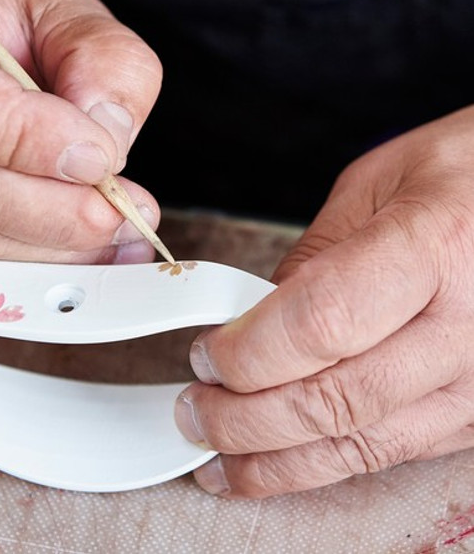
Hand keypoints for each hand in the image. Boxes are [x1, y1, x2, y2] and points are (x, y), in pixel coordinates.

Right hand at [0, 0, 161, 261]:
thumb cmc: (3, 13)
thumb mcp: (65, 5)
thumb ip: (102, 61)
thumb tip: (110, 142)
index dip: (31, 144)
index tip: (104, 158)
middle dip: (58, 215)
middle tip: (124, 214)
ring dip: (52, 249)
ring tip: (115, 232)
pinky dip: (34, 266)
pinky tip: (86, 252)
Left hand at [175, 106, 473, 497]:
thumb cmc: (463, 174)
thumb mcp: (376, 184)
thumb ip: (314, 256)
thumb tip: (255, 321)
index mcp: (433, 247)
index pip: (322, 322)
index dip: (251, 351)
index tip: (205, 356)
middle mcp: (468, 327)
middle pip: (334, 399)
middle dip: (245, 420)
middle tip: (192, 415)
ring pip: (362, 445)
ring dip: (277, 463)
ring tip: (218, 462)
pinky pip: (391, 451)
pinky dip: (324, 464)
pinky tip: (281, 462)